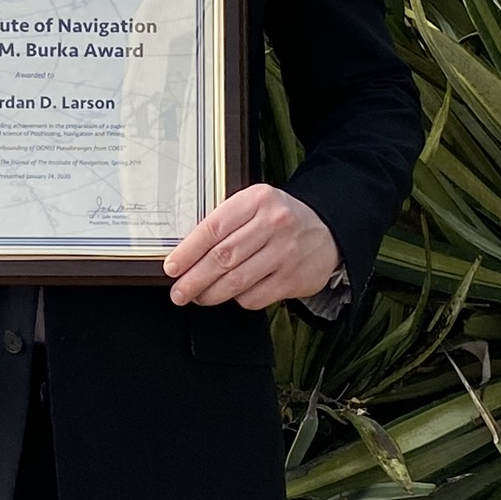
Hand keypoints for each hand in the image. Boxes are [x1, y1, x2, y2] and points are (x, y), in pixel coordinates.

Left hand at [163, 184, 339, 309]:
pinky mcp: (293, 279)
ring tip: (197, 297)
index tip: (172, 266)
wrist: (328, 231)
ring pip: (236, 281)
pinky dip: (237, 299)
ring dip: (210, 294)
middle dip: (194, 279)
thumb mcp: (256, 205)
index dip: (188, 251)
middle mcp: (273, 224)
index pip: (213, 228)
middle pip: (222, 258)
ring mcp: (285, 253)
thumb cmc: (281, 218)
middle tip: (178, 291)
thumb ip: (227, 221)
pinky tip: (231, 295)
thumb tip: (186, 252)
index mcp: (257, 200)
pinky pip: (254, 297)